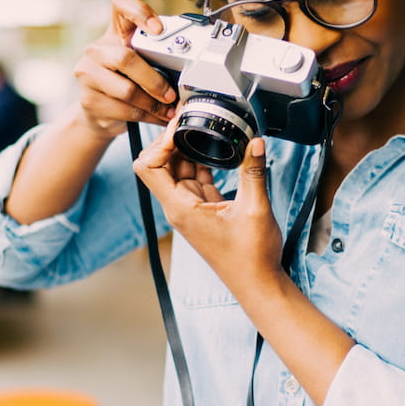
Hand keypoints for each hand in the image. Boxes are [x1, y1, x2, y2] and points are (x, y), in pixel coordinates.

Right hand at [73, 0, 177, 137]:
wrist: (98, 113)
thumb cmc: (126, 82)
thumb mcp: (140, 64)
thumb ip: (157, 59)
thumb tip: (189, 69)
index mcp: (115, 33)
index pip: (121, 5)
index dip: (140, 12)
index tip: (158, 29)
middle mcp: (97, 50)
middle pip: (126, 59)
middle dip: (154, 81)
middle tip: (171, 95)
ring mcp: (88, 74)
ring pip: (127, 90)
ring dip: (153, 104)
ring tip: (167, 110)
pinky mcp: (88, 99)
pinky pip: (124, 110)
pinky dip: (146, 116)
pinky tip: (156, 117)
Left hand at [133, 121, 283, 297]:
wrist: (257, 283)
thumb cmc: (251, 256)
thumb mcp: (255, 209)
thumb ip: (252, 172)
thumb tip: (254, 141)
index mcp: (180, 208)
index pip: (148, 167)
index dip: (159, 143)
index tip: (180, 127)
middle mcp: (178, 207)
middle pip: (157, 164)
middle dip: (170, 141)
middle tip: (191, 122)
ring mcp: (189, 207)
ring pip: (176, 169)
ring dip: (185, 149)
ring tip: (204, 129)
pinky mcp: (202, 209)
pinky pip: (193, 177)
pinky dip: (199, 161)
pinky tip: (214, 149)